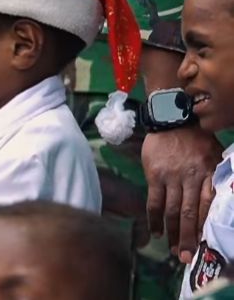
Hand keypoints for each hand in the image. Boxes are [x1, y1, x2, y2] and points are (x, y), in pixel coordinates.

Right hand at [142, 125, 223, 262]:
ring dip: (171, 232)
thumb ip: (218, 176)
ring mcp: (171, 177)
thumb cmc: (198, 139)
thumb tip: (222, 202)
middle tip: (186, 257)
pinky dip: (154, 218)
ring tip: (172, 250)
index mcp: (210, 174)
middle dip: (187, 238)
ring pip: (171, 210)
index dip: (204, 228)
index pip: (208, 206)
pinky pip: (154, 200)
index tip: (204, 246)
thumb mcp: (217, 155)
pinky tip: (155, 231)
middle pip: (188, 213)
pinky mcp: (154, 174)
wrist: (172, 118)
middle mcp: (191, 178)